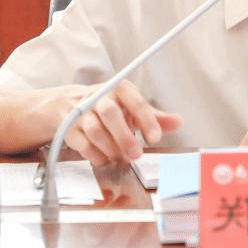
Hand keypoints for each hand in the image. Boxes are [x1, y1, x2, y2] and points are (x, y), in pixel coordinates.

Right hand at [63, 80, 181, 165]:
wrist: (70, 103)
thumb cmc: (110, 106)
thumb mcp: (132, 107)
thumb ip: (155, 117)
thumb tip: (179, 122)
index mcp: (119, 89)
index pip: (135, 102)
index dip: (147, 121)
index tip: (155, 138)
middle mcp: (99, 97)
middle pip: (110, 113)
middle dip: (124, 136)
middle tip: (136, 154)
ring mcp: (82, 112)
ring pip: (95, 130)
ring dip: (110, 148)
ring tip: (121, 157)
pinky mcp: (69, 128)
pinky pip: (81, 144)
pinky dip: (95, 155)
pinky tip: (105, 159)